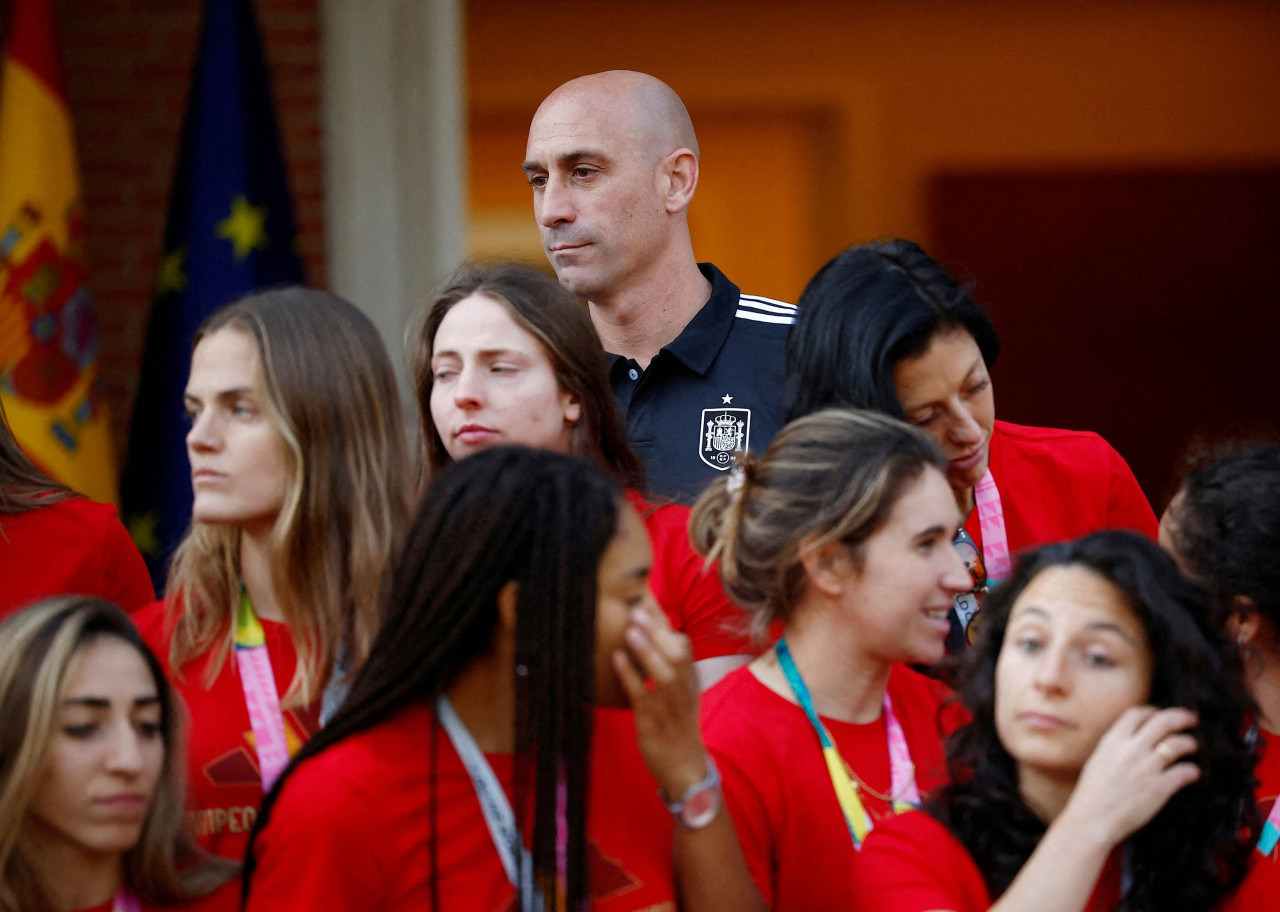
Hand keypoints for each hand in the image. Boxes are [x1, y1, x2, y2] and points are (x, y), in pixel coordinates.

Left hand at [612, 603, 708, 797]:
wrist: (685, 768)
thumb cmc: (678, 726)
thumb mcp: (680, 693)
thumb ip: (668, 665)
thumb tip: (650, 634)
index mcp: (689, 679)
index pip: (681, 643)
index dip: (665, 620)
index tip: (648, 595)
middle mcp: (683, 689)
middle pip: (677, 653)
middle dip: (658, 630)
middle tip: (639, 607)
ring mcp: (669, 705)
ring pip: (663, 672)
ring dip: (647, 649)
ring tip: (631, 629)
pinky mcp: (653, 721)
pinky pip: (642, 695)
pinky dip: (630, 676)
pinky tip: (617, 659)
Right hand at [1059, 705, 1200, 845]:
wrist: (1092, 819)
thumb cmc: (1093, 793)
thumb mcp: (1099, 759)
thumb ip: (1117, 746)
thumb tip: (1135, 738)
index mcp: (1113, 740)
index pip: (1138, 713)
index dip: (1154, 711)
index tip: (1162, 714)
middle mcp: (1131, 749)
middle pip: (1164, 721)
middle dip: (1181, 717)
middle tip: (1191, 719)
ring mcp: (1146, 768)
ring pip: (1178, 743)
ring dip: (1190, 743)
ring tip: (1193, 746)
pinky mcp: (1159, 788)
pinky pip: (1185, 771)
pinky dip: (1193, 770)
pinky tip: (1192, 773)